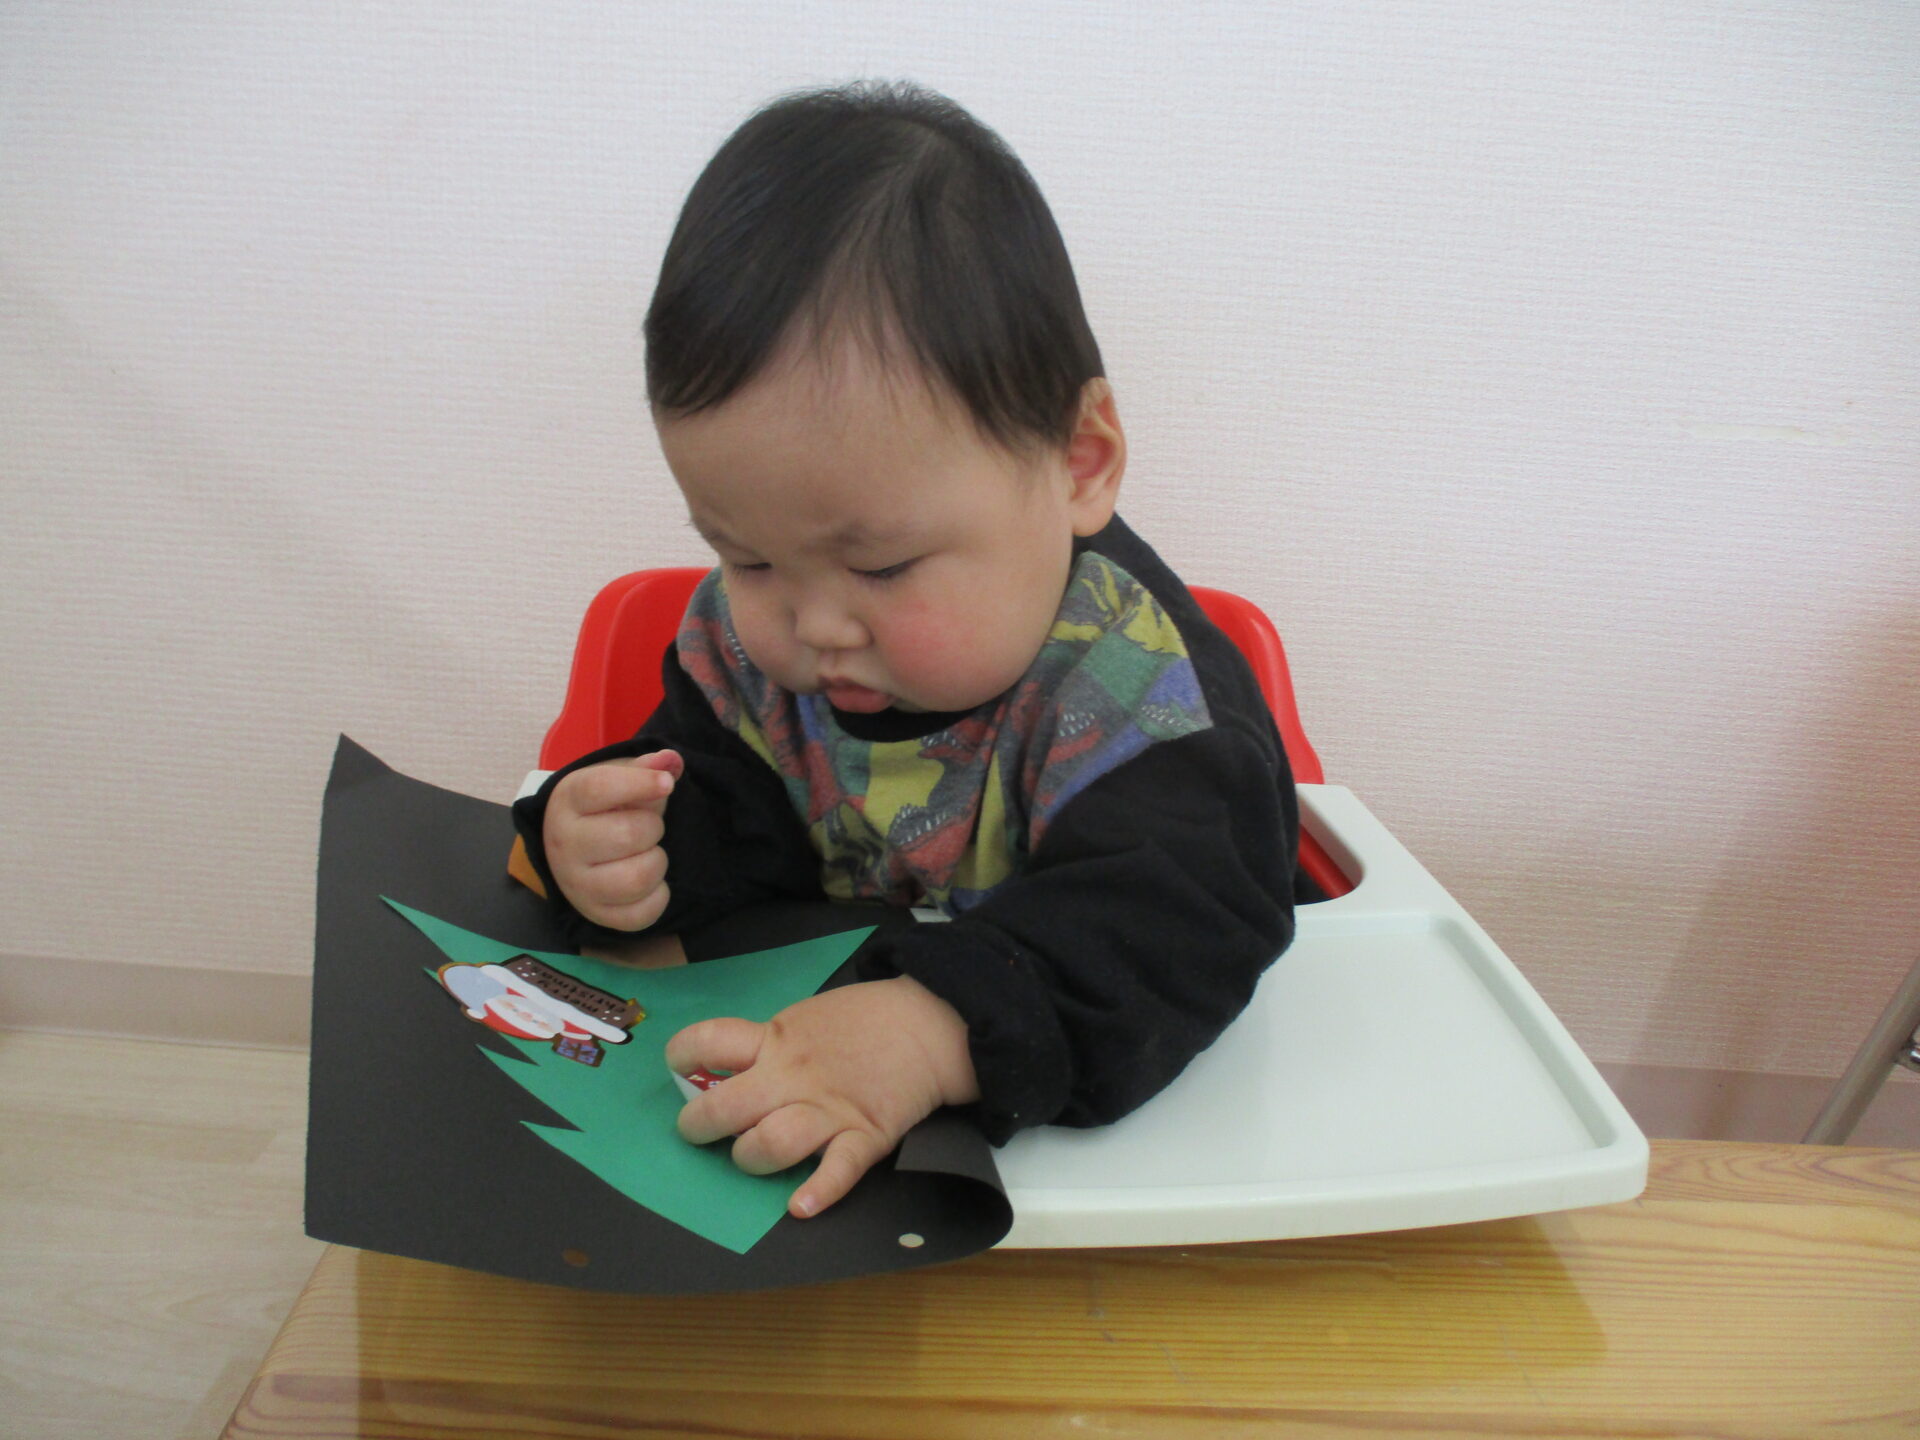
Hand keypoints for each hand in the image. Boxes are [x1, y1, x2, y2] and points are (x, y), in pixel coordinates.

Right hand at [542, 751, 683, 930]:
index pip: (600, 788)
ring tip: (648, 853)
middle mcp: (564, 845)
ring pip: (637, 878)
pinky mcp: (597, 915)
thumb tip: (671, 762)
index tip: (667, 784)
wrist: (572, 848)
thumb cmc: (602, 808)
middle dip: (652, 826)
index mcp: (567, 802)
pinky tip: (650, 881)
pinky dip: (659, 896)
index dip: (641, 783)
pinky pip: (642, 913)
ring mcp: (577, 885)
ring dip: (657, 861)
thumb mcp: (617, 779)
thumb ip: (645, 767)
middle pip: (628, 835)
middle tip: (648, 825)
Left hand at [667, 977, 979, 1217]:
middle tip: (698, 1132)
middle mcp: (793, 1076)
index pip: (710, 1042)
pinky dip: (820, 1190)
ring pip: (772, 1142)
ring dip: (750, 1158)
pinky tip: (800, 1206)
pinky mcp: (865, 1134)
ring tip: (749, 1156)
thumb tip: (727, 1071)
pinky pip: (839, 1168)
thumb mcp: (805, 1017)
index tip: (681, 1067)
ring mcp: (828, 1108)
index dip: (683, 1055)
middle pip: (728, 1106)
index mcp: (776, 1039)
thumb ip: (768, 1044)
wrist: (928, 1022)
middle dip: (699, 1126)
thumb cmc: (862, 1019)